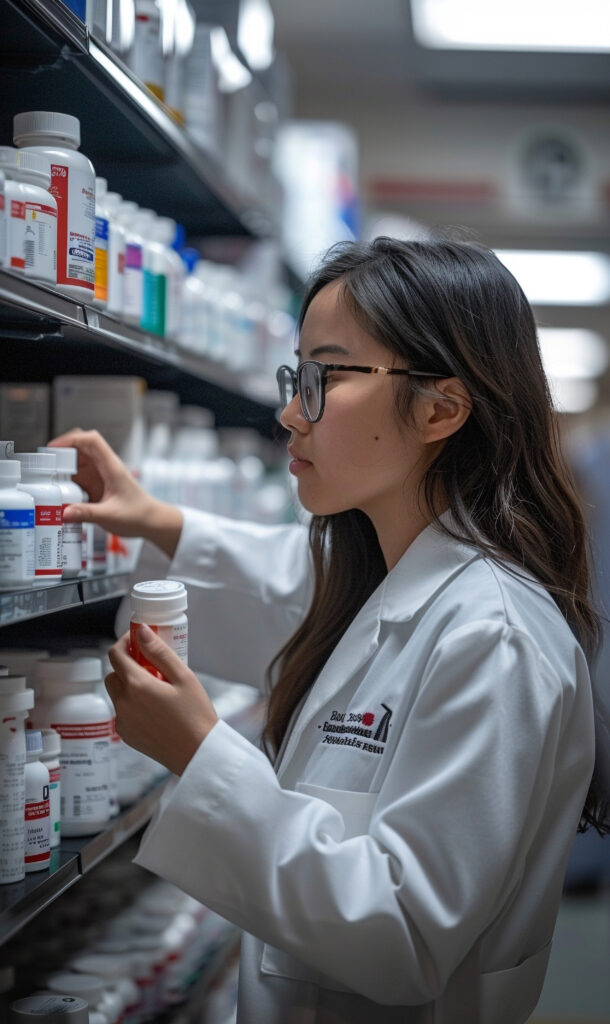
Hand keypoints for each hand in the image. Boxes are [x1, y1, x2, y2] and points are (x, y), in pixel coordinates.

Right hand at [48, 429, 181, 556]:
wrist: (152, 522)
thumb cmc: (138, 515)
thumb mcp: (111, 515)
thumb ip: (87, 514)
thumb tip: (64, 513)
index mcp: (111, 467)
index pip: (92, 440)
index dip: (72, 439)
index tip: (54, 448)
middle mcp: (105, 468)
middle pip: (81, 448)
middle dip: (63, 452)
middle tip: (47, 464)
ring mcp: (101, 476)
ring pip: (78, 462)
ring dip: (64, 467)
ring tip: (49, 477)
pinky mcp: (97, 486)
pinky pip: (79, 477)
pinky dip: (68, 481)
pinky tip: (60, 491)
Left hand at [106, 628, 218, 775]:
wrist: (198, 754)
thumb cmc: (196, 716)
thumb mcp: (184, 677)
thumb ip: (159, 652)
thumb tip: (141, 632)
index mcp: (137, 686)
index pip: (116, 654)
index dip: (125, 642)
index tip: (138, 641)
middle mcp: (124, 703)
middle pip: (113, 673)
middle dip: (128, 665)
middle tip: (152, 666)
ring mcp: (122, 721)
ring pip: (117, 693)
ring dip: (129, 685)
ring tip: (157, 690)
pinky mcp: (126, 735)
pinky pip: (122, 711)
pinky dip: (133, 704)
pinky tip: (156, 709)